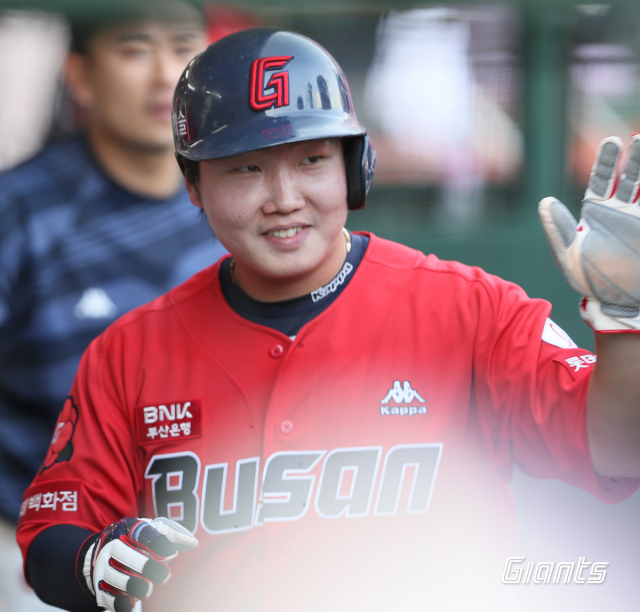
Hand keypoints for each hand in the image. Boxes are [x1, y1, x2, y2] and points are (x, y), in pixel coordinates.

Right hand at [82, 517, 197, 611]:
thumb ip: (171, 535)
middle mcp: (112, 548)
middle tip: (164, 574)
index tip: (172, 554)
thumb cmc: (133, 541)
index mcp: (126, 529)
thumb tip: (193, 543)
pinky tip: (133, 602)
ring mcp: (103, 568)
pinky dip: (123, 603)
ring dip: (137, 586)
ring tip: (148, 589)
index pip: (143, 534)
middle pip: (128, 557)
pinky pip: (110, 598)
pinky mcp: (99, 588)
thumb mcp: (150, 530)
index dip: (158, 543)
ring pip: (118, 579)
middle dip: (147, 567)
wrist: (101, 553)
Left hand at [539, 135, 639, 331]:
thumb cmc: (590, 281)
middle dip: (634, 158)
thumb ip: (559, 229)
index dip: (606, 161)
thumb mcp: (570, 256)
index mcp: (596, 214)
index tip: (612, 141)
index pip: (601, 180)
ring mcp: (639, 220)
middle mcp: (620, 213)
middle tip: (638, 137)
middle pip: (629, 178)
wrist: (619, 302)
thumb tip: (544, 202)